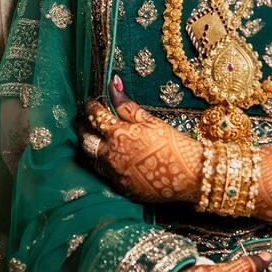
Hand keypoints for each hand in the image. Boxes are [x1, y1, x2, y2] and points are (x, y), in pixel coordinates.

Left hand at [79, 76, 202, 202]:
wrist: (189, 176)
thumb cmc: (172, 143)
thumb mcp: (151, 120)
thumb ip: (127, 105)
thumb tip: (113, 84)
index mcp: (118, 134)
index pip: (95, 116)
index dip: (91, 106)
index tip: (91, 101)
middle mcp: (111, 155)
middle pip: (85, 138)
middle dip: (83, 126)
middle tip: (84, 119)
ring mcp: (114, 174)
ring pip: (89, 158)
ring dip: (88, 145)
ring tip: (91, 137)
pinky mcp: (120, 188)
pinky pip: (101, 173)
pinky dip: (99, 162)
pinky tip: (105, 156)